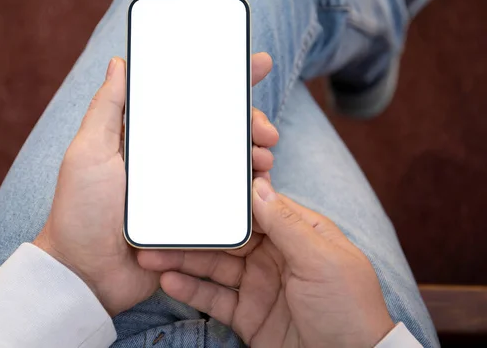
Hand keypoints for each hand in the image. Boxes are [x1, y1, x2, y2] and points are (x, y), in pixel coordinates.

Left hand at [34, 53, 278, 315]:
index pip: (189, 101)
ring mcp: (185, 188)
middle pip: (219, 131)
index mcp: (148, 139)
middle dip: (250, 122)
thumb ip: (106, 108)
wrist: (88, 273)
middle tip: (266, 130)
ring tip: (264, 157)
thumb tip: (118, 63)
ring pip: (231, 162)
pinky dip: (249, 188)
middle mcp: (171, 160)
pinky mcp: (195, 217)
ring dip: (254, 153)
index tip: (254, 66)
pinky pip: (229, 198)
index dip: (222, 82)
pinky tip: (259, 182)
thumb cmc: (80, 211)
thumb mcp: (88, 152)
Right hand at [138, 178, 394, 346]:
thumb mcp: (321, 260)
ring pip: (215, 266)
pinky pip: (214, 298)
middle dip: (195, 233)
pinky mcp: (247, 314)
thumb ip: (286, 223)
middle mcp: (276, 256)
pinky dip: (190, 289)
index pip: (255, 209)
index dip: (224, 201)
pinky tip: (168, 281)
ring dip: (183, 260)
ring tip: (151, 255)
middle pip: (227, 238)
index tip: (192, 192)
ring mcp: (259, 285)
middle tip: (160, 227)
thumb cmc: (349, 310)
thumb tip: (258, 185)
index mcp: (299, 234)